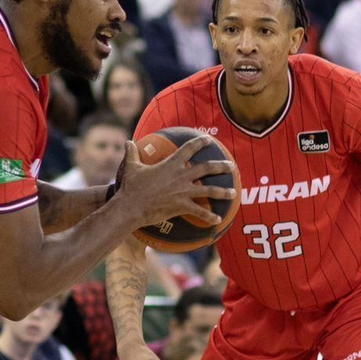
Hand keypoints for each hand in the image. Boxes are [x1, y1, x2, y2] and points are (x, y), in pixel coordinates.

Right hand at [117, 136, 236, 227]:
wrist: (131, 207)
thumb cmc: (131, 187)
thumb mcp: (131, 167)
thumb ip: (132, 153)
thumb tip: (127, 142)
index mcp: (171, 164)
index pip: (189, 149)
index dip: (200, 143)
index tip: (209, 140)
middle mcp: (181, 176)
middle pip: (207, 168)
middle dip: (221, 166)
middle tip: (231, 166)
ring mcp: (183, 191)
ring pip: (210, 190)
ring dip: (223, 191)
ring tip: (233, 193)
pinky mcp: (182, 206)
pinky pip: (200, 212)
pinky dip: (210, 217)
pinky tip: (218, 220)